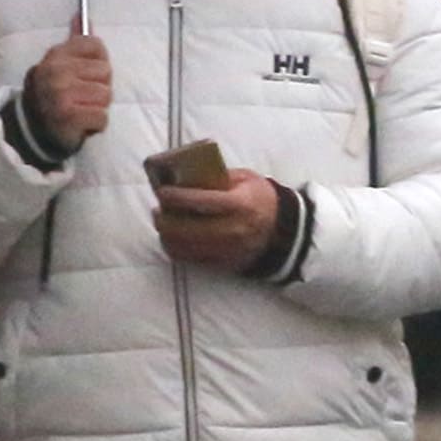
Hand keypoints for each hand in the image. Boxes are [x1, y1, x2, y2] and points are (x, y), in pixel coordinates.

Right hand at [25, 33, 113, 147]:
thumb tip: (81, 16)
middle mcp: (57, 71)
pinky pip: (102, 117)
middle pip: (106, 71)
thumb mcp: (58, 64)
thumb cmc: (51, 94)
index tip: (87, 74)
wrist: (28, 129)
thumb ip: (74, 42)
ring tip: (82, 109)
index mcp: (56, 55)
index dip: (97, 62)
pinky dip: (96, 124)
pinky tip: (82, 123)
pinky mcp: (68, 117)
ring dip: (98, 107)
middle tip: (82, 96)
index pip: (95, 45)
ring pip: (106, 95)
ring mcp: (61, 94)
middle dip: (99, 87)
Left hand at [154, 169, 282, 270]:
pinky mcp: (223, 263)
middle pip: (187, 229)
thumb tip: (184, 177)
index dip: (176, 197)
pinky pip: (191, 259)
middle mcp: (233, 229)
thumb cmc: (260, 198)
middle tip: (157, 210)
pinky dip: (176, 249)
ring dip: (166, 235)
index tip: (161, 192)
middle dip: (165, 219)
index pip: (201, 202)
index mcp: (239, 204)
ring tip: (162, 223)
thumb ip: (217, 177)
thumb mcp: (245, 179)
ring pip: (184, 247)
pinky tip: (171, 238)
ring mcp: (228, 250)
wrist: (283, 230)